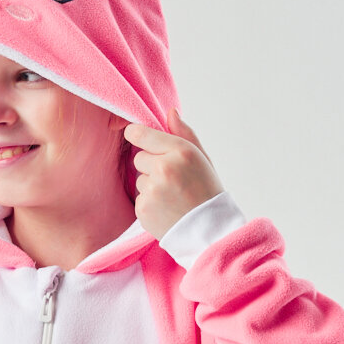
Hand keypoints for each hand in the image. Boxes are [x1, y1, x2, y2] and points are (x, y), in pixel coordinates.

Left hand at [123, 109, 224, 239]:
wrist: (209, 231)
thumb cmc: (207, 191)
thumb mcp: (202, 158)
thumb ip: (184, 134)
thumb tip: (170, 112)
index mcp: (181, 151)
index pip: (142, 134)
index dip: (136, 134)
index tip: (133, 134)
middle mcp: (164, 168)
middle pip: (139, 157)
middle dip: (151, 165)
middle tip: (172, 178)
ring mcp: (152, 189)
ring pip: (140, 179)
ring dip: (151, 185)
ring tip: (172, 196)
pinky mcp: (143, 208)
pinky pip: (139, 198)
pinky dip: (150, 203)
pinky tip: (167, 208)